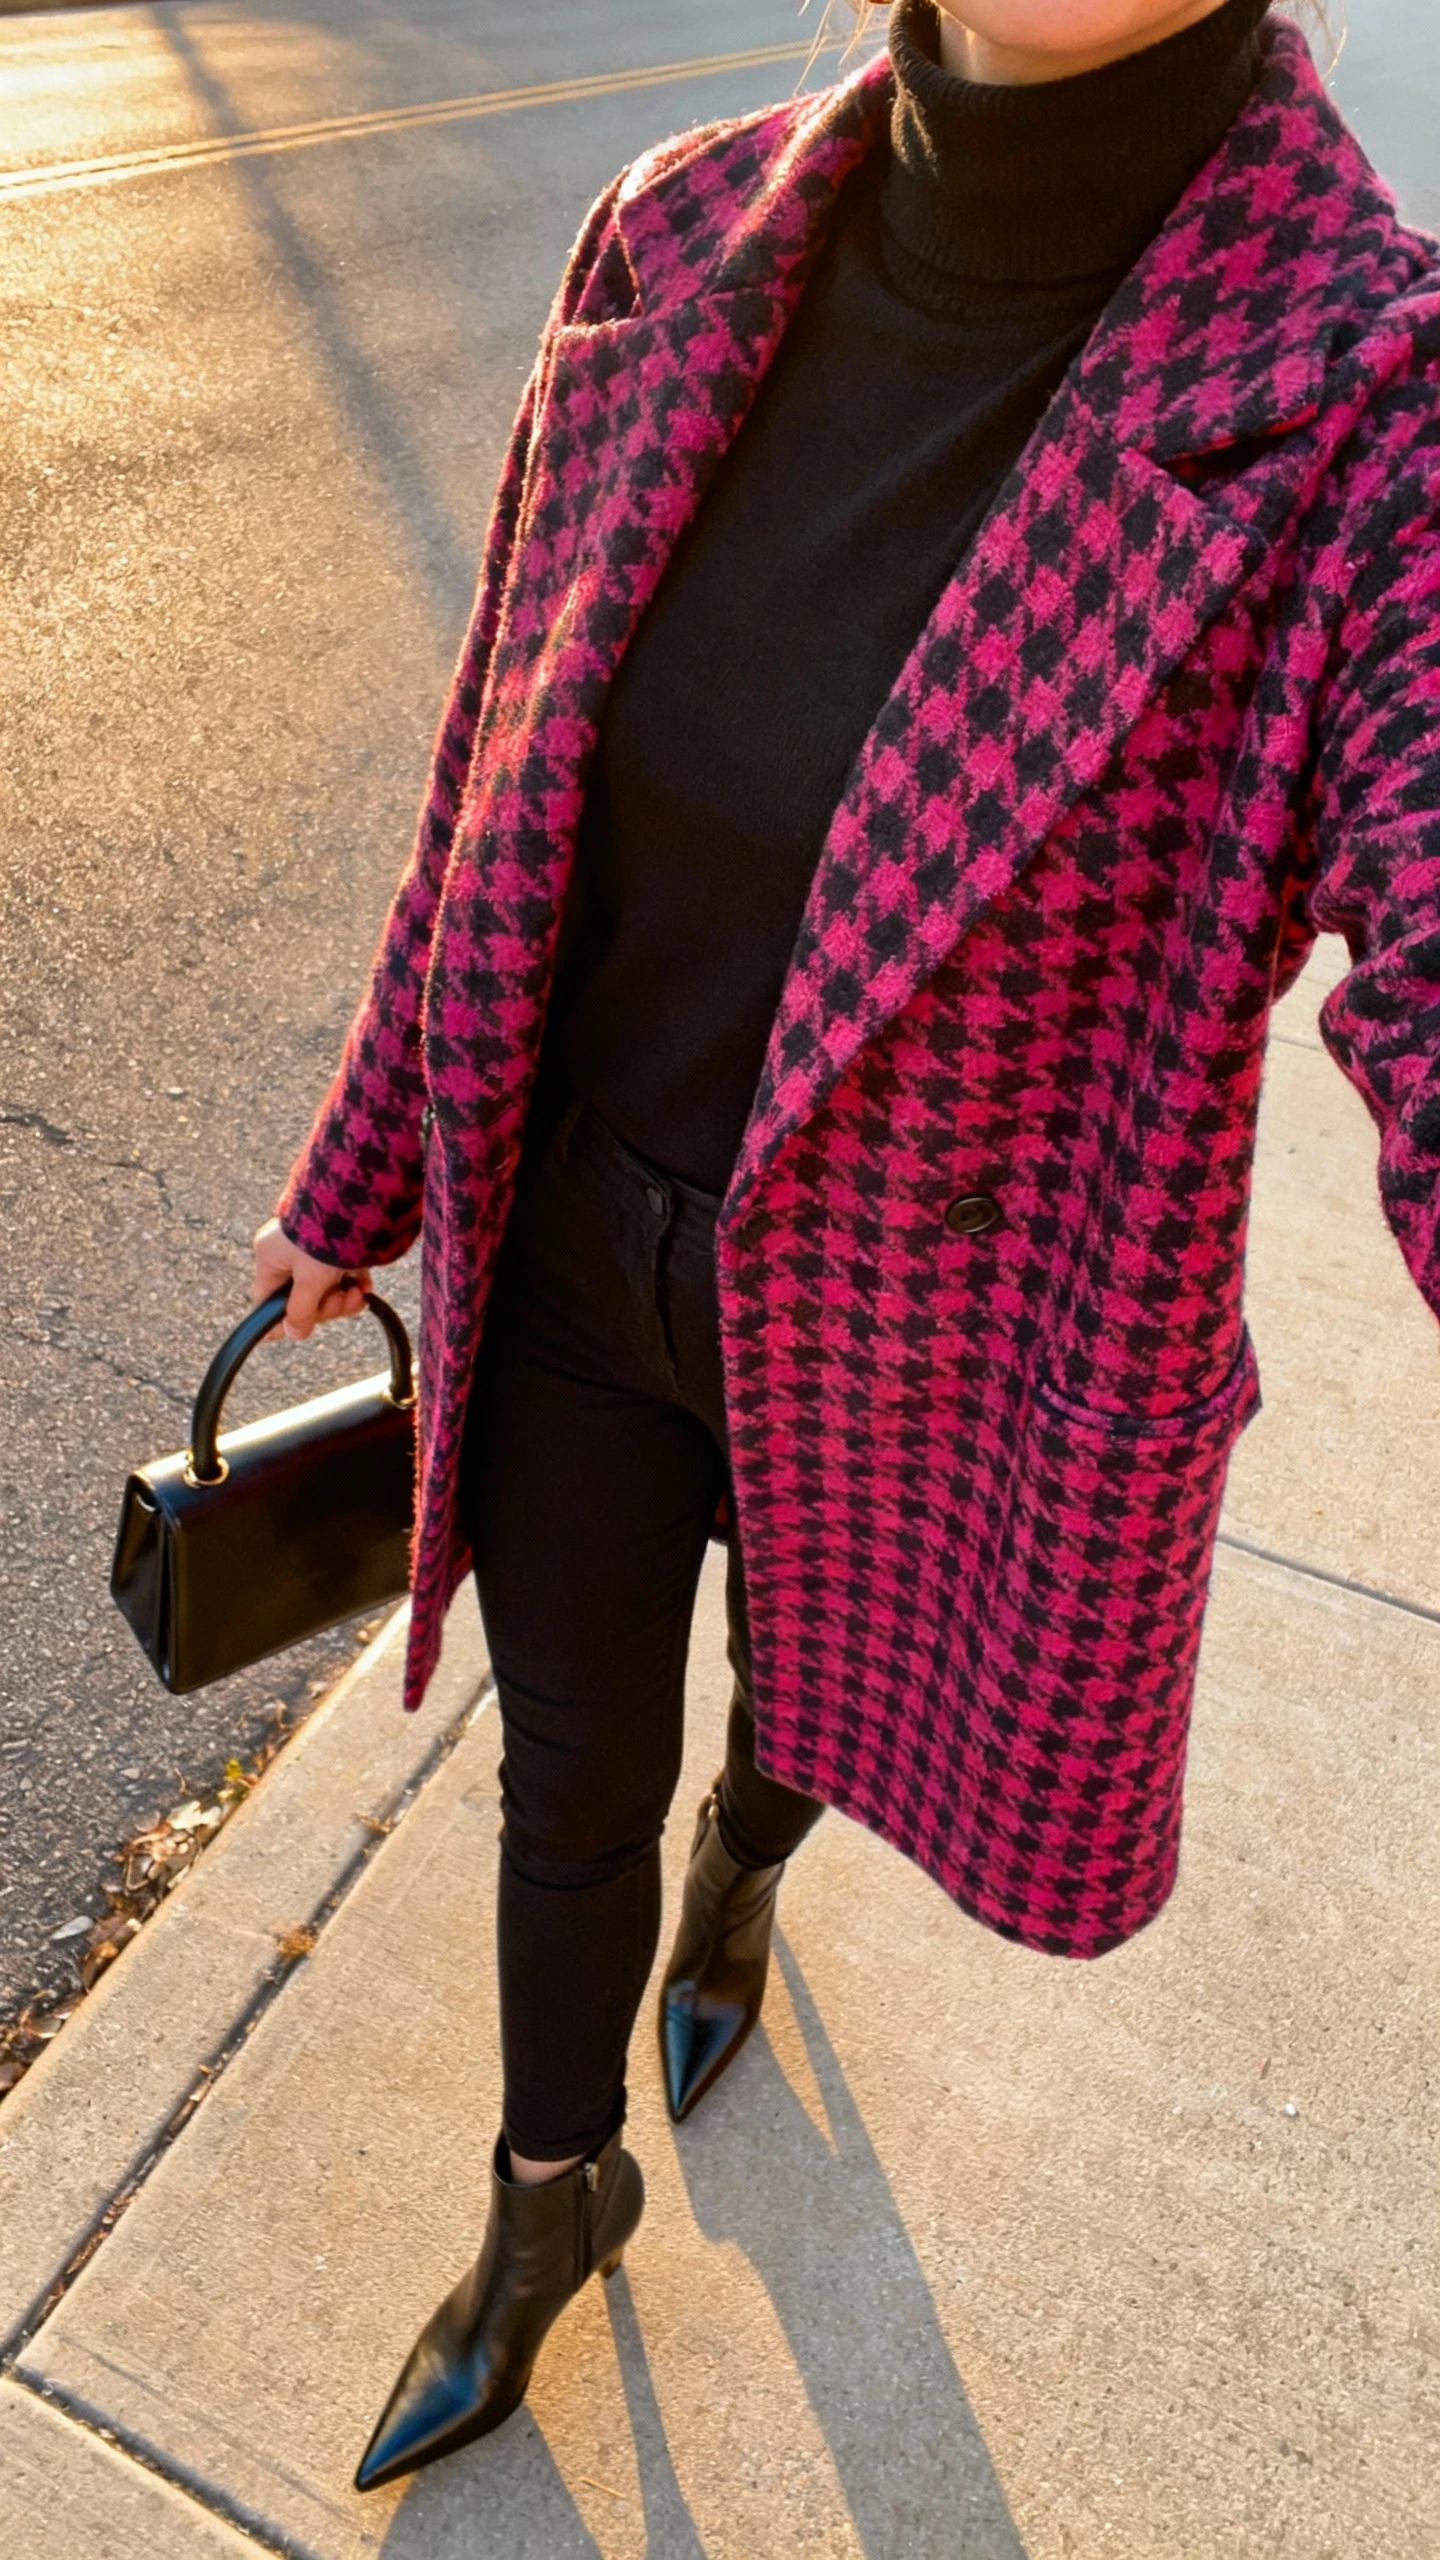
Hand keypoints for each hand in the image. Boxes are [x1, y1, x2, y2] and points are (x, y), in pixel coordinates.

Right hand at [251, 1218, 371, 1343]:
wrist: (356, 1202)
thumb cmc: (325, 1237)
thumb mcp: (311, 1281)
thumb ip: (301, 1311)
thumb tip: (293, 1333)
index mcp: (269, 1256)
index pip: (268, 1300)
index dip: (283, 1319)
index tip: (301, 1329)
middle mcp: (286, 1250)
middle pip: (301, 1296)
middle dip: (327, 1305)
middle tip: (344, 1301)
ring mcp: (310, 1245)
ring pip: (323, 1286)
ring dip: (343, 1296)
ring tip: (358, 1293)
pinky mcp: (335, 1241)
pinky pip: (339, 1271)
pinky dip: (352, 1281)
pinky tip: (364, 1285)